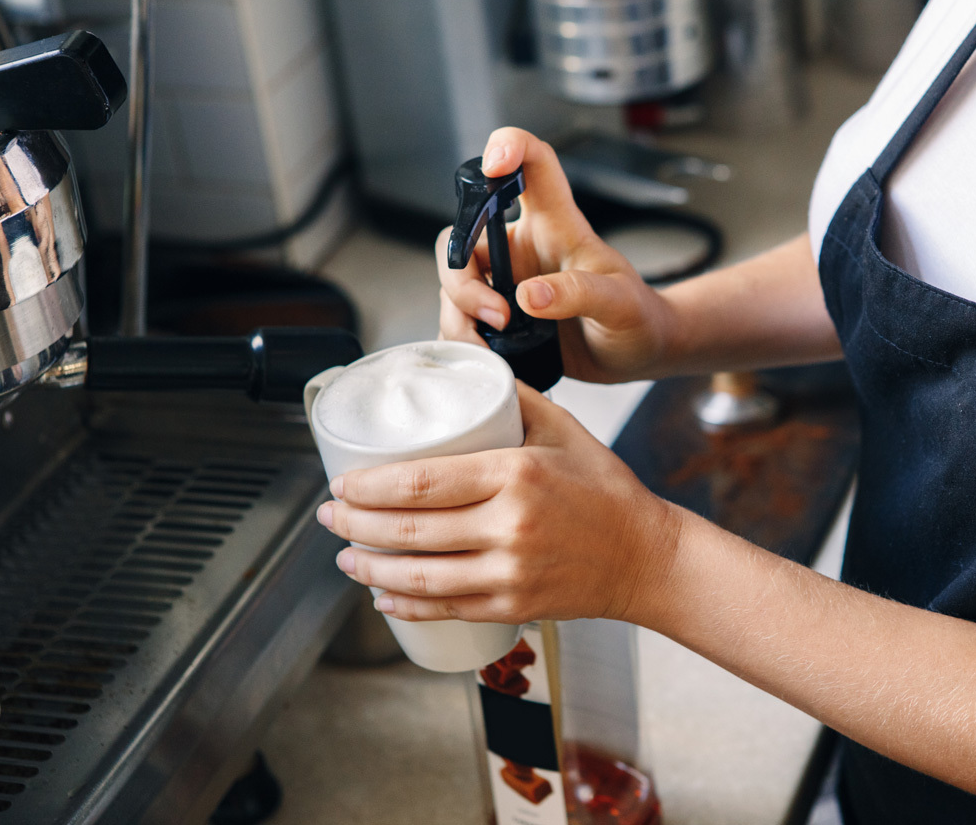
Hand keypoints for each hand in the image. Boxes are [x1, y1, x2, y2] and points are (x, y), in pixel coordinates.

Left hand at [315, 382, 682, 624]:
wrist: (645, 555)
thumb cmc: (606, 489)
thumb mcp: (563, 428)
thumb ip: (512, 397)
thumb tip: (466, 367)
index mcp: (516, 474)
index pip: (422, 482)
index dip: (370, 488)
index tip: (342, 484)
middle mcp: (510, 526)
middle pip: (411, 530)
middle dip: (356, 526)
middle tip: (329, 517)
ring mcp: (511, 571)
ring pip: (420, 577)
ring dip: (371, 568)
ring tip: (345, 556)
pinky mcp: (514, 605)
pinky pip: (446, 608)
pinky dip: (406, 605)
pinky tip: (382, 595)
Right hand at [437, 127, 675, 383]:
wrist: (639, 355)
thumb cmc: (638, 318)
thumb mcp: (620, 304)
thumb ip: (579, 293)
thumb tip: (528, 296)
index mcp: (556, 225)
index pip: (532, 164)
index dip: (509, 146)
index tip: (494, 163)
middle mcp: (522, 248)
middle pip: (462, 238)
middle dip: (462, 281)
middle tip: (498, 316)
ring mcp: (505, 283)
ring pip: (452, 285)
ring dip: (460, 318)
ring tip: (492, 347)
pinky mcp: (497, 318)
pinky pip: (458, 321)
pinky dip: (463, 341)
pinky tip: (490, 356)